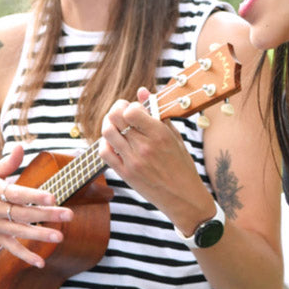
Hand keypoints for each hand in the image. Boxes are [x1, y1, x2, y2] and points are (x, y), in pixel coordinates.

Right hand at [0, 145, 72, 268]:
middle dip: (46, 215)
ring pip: (19, 231)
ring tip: (59, 237)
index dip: (34, 196)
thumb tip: (20, 147)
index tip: (52, 197)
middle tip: (68, 215)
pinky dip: (25, 255)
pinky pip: (10, 247)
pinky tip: (40, 262)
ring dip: (40, 235)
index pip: (16, 193)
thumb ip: (6, 163)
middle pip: (22, 213)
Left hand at [99, 88, 210, 222]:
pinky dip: (105, 143)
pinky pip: (104, 152)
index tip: (136, 110)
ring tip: (116, 126)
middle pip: (116, 118)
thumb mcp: (175, 136)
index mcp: (159, 135)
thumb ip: (157, 113)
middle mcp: (144, 147)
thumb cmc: (182, 165)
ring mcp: (133, 161)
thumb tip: (141, 91)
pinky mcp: (125, 174)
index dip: (131, 106)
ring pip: (107, 132)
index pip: (131, 110)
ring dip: (109, 124)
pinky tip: (114, 143)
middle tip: (122, 112)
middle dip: (116, 109)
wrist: (183, 197)